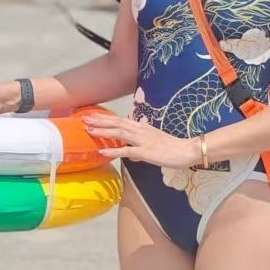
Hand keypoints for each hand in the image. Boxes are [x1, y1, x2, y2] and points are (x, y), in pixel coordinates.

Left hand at [82, 113, 200, 168]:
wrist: (186, 150)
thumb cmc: (172, 147)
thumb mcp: (153, 142)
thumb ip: (140, 145)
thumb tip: (130, 153)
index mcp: (141, 127)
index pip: (120, 119)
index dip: (105, 118)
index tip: (92, 115)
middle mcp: (140, 130)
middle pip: (116, 123)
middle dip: (99, 121)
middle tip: (83, 119)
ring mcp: (142, 140)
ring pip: (119, 133)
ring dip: (103, 131)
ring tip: (88, 130)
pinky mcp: (145, 151)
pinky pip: (126, 151)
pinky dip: (113, 150)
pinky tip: (102, 151)